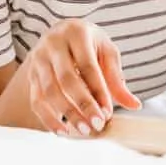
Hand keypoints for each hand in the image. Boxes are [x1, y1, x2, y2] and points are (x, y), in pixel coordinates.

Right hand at [25, 19, 141, 136]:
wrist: (61, 32)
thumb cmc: (88, 43)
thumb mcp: (106, 52)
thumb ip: (117, 79)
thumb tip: (134, 105)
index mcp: (76, 33)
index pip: (87, 65)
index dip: (98, 91)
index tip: (108, 112)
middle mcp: (53, 43)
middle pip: (66, 79)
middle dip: (83, 105)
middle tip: (97, 124)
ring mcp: (39, 59)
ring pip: (50, 91)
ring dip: (67, 114)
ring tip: (84, 129)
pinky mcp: (30, 74)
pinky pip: (36, 100)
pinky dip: (48, 118)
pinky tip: (63, 131)